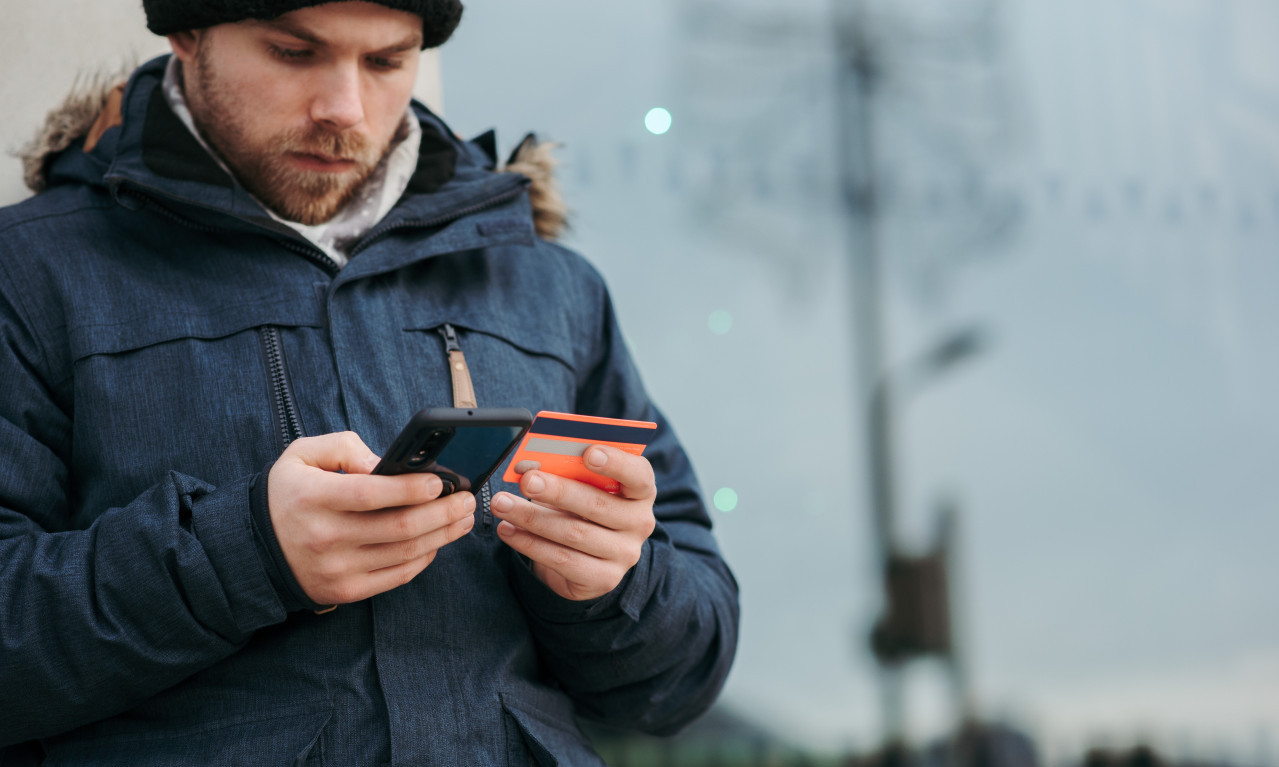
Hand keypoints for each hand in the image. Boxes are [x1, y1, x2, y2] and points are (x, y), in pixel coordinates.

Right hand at [267, 432, 476, 605]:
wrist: (255, 549)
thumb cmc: (289, 494)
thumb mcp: (302, 455)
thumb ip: (343, 447)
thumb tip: (383, 462)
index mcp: (313, 498)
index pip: (370, 494)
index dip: (409, 488)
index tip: (440, 481)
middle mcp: (325, 537)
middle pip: (398, 527)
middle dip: (442, 512)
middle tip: (466, 499)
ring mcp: (337, 568)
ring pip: (404, 553)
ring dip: (442, 535)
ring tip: (463, 518)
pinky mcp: (346, 590)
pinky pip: (396, 576)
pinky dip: (423, 558)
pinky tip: (438, 541)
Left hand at [490, 445, 656, 600]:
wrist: (588, 558)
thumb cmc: (583, 508)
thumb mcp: (583, 486)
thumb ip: (567, 472)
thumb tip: (530, 463)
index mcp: (641, 491)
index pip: (638, 475)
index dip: (616, 462)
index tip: (588, 452)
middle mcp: (639, 523)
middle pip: (598, 505)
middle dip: (558, 491)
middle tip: (527, 480)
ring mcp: (624, 554)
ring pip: (574, 533)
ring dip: (532, 517)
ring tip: (502, 504)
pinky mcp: (603, 579)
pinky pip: (562, 560)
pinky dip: (530, 544)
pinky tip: (508, 530)